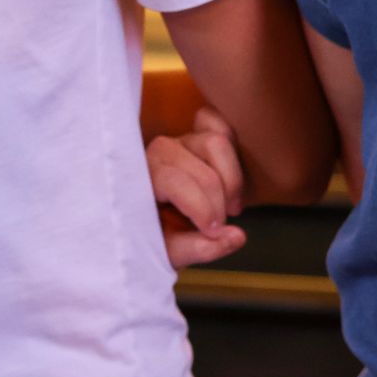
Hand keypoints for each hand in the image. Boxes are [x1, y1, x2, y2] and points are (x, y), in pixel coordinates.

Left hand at [148, 107, 246, 268]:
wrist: (147, 223)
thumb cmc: (152, 237)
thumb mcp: (168, 252)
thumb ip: (199, 248)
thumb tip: (238, 236)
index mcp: (139, 178)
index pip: (176, 182)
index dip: (202, 210)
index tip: (213, 232)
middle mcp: (157, 152)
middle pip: (203, 171)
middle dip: (218, 205)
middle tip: (218, 229)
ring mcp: (178, 140)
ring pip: (216, 142)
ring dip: (231, 180)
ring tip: (230, 208)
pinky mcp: (196, 134)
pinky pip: (219, 124)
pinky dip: (232, 149)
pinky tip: (230, 184)